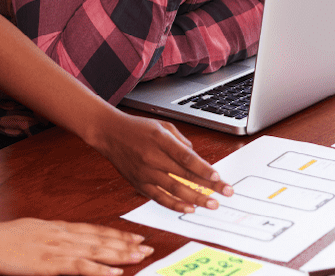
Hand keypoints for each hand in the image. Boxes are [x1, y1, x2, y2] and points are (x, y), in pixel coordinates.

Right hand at [0, 218, 150, 275]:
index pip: (95, 230)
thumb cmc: (4, 239)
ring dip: (120, 255)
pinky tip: (114, 273)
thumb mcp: (33, 231)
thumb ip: (51, 236)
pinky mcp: (50, 263)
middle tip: (148, 246)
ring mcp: (58, 248)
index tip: (135, 236)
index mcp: (59, 227)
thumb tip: (64, 239)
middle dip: (126, 244)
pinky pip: (80, 267)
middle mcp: (63, 235)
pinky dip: (99, 270)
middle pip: (101, 239)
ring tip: (140, 257)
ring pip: (96, 251)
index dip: (117, 234)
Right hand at [88, 110, 231, 212]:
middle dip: (208, 186)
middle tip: (225, 193)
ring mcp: (145, 172)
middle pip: (185, 175)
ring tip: (212, 205)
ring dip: (195, 199)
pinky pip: (160, 198)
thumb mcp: (162, 125)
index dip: (203, 169)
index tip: (218, 177)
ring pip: (174, 189)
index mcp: (160, 139)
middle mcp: (152, 157)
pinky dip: (175, 205)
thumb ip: (182, 142)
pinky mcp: (139, 184)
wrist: (109, 134)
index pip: (186, 157)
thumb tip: (197, 159)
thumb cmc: (137, 128)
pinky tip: (189, 208)